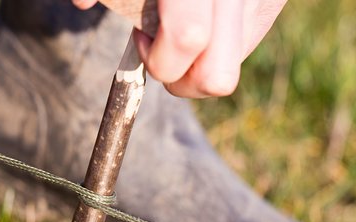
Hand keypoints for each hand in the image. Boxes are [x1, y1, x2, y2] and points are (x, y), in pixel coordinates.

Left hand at [74, 0, 286, 97]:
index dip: (158, 56)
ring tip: (183, 26)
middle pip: (217, 78)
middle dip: (182, 80)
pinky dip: (219, 44)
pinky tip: (206, 15)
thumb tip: (81, 3)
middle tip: (163, 52)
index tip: (140, 39)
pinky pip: (245, 45)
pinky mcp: (274, 4)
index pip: (187, 38)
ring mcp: (261, 1)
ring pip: (232, 66)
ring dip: (200, 63)